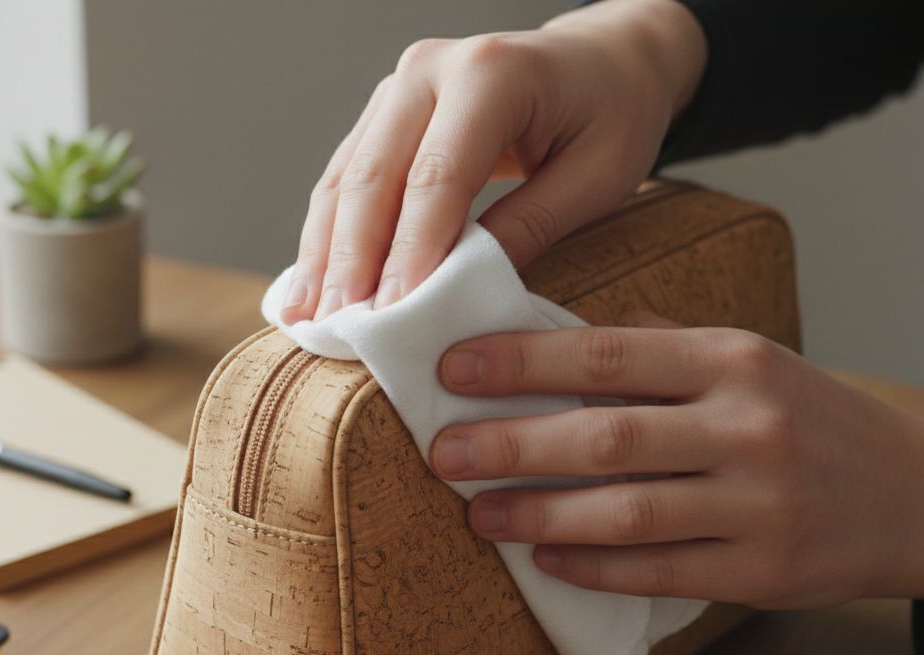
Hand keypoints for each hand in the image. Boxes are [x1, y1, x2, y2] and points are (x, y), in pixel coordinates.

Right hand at [280, 0, 705, 322]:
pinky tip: (310, 283)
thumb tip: (462, 293)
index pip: (436, 177)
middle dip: (352, 259)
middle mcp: (431, 69)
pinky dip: (327, 232)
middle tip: (342, 327)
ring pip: (345, 177)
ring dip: (324, 252)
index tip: (394, 316)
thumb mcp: (599, 176)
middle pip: (373, 175)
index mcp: (491, 75)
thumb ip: (531, 226)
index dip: (411, 252)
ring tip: (311, 317)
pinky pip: (346, 176)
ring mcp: (401, 86)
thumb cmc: (613, 114)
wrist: (604, 58)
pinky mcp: (386, 111)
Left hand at [430, 321, 923, 608]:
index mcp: (732, 360)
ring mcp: (759, 503)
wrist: (915, 495)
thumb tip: (553, 333)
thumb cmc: (806, 418)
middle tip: (445, 453)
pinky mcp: (765, 570)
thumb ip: (657, 346)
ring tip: (477, 515)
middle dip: (512, 444)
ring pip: (626, 511)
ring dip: (539, 514)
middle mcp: (747, 426)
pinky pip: (660, 571)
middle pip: (605, 434)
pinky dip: (594, 567)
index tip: (453, 369)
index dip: (520, 362)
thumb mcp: (746, 360)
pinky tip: (545, 559)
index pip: (605, 353)